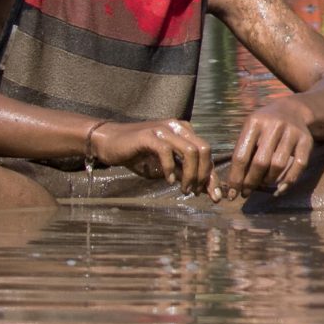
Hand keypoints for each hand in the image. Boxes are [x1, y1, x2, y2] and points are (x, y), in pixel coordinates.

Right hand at [97, 119, 213, 192]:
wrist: (108, 141)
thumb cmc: (138, 154)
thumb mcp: (165, 165)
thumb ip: (183, 171)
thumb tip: (203, 188)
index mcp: (185, 131)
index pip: (206, 153)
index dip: (212, 176)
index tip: (215, 196)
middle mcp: (178, 127)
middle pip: (204, 150)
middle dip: (204, 174)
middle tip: (194, 192)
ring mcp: (164, 129)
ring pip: (190, 151)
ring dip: (190, 174)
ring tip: (184, 189)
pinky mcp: (149, 135)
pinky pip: (166, 152)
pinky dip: (170, 168)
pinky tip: (168, 180)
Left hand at [217, 99, 315, 198]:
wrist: (292, 110)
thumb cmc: (264, 126)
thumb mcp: (251, 130)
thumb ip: (244, 152)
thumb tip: (236, 183)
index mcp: (254, 122)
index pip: (241, 155)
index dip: (236, 177)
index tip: (233, 193)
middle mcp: (274, 125)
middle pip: (260, 162)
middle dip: (251, 182)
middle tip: (246, 192)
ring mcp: (292, 132)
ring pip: (279, 164)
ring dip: (268, 180)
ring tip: (263, 184)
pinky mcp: (306, 140)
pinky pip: (299, 165)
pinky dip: (289, 181)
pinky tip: (280, 189)